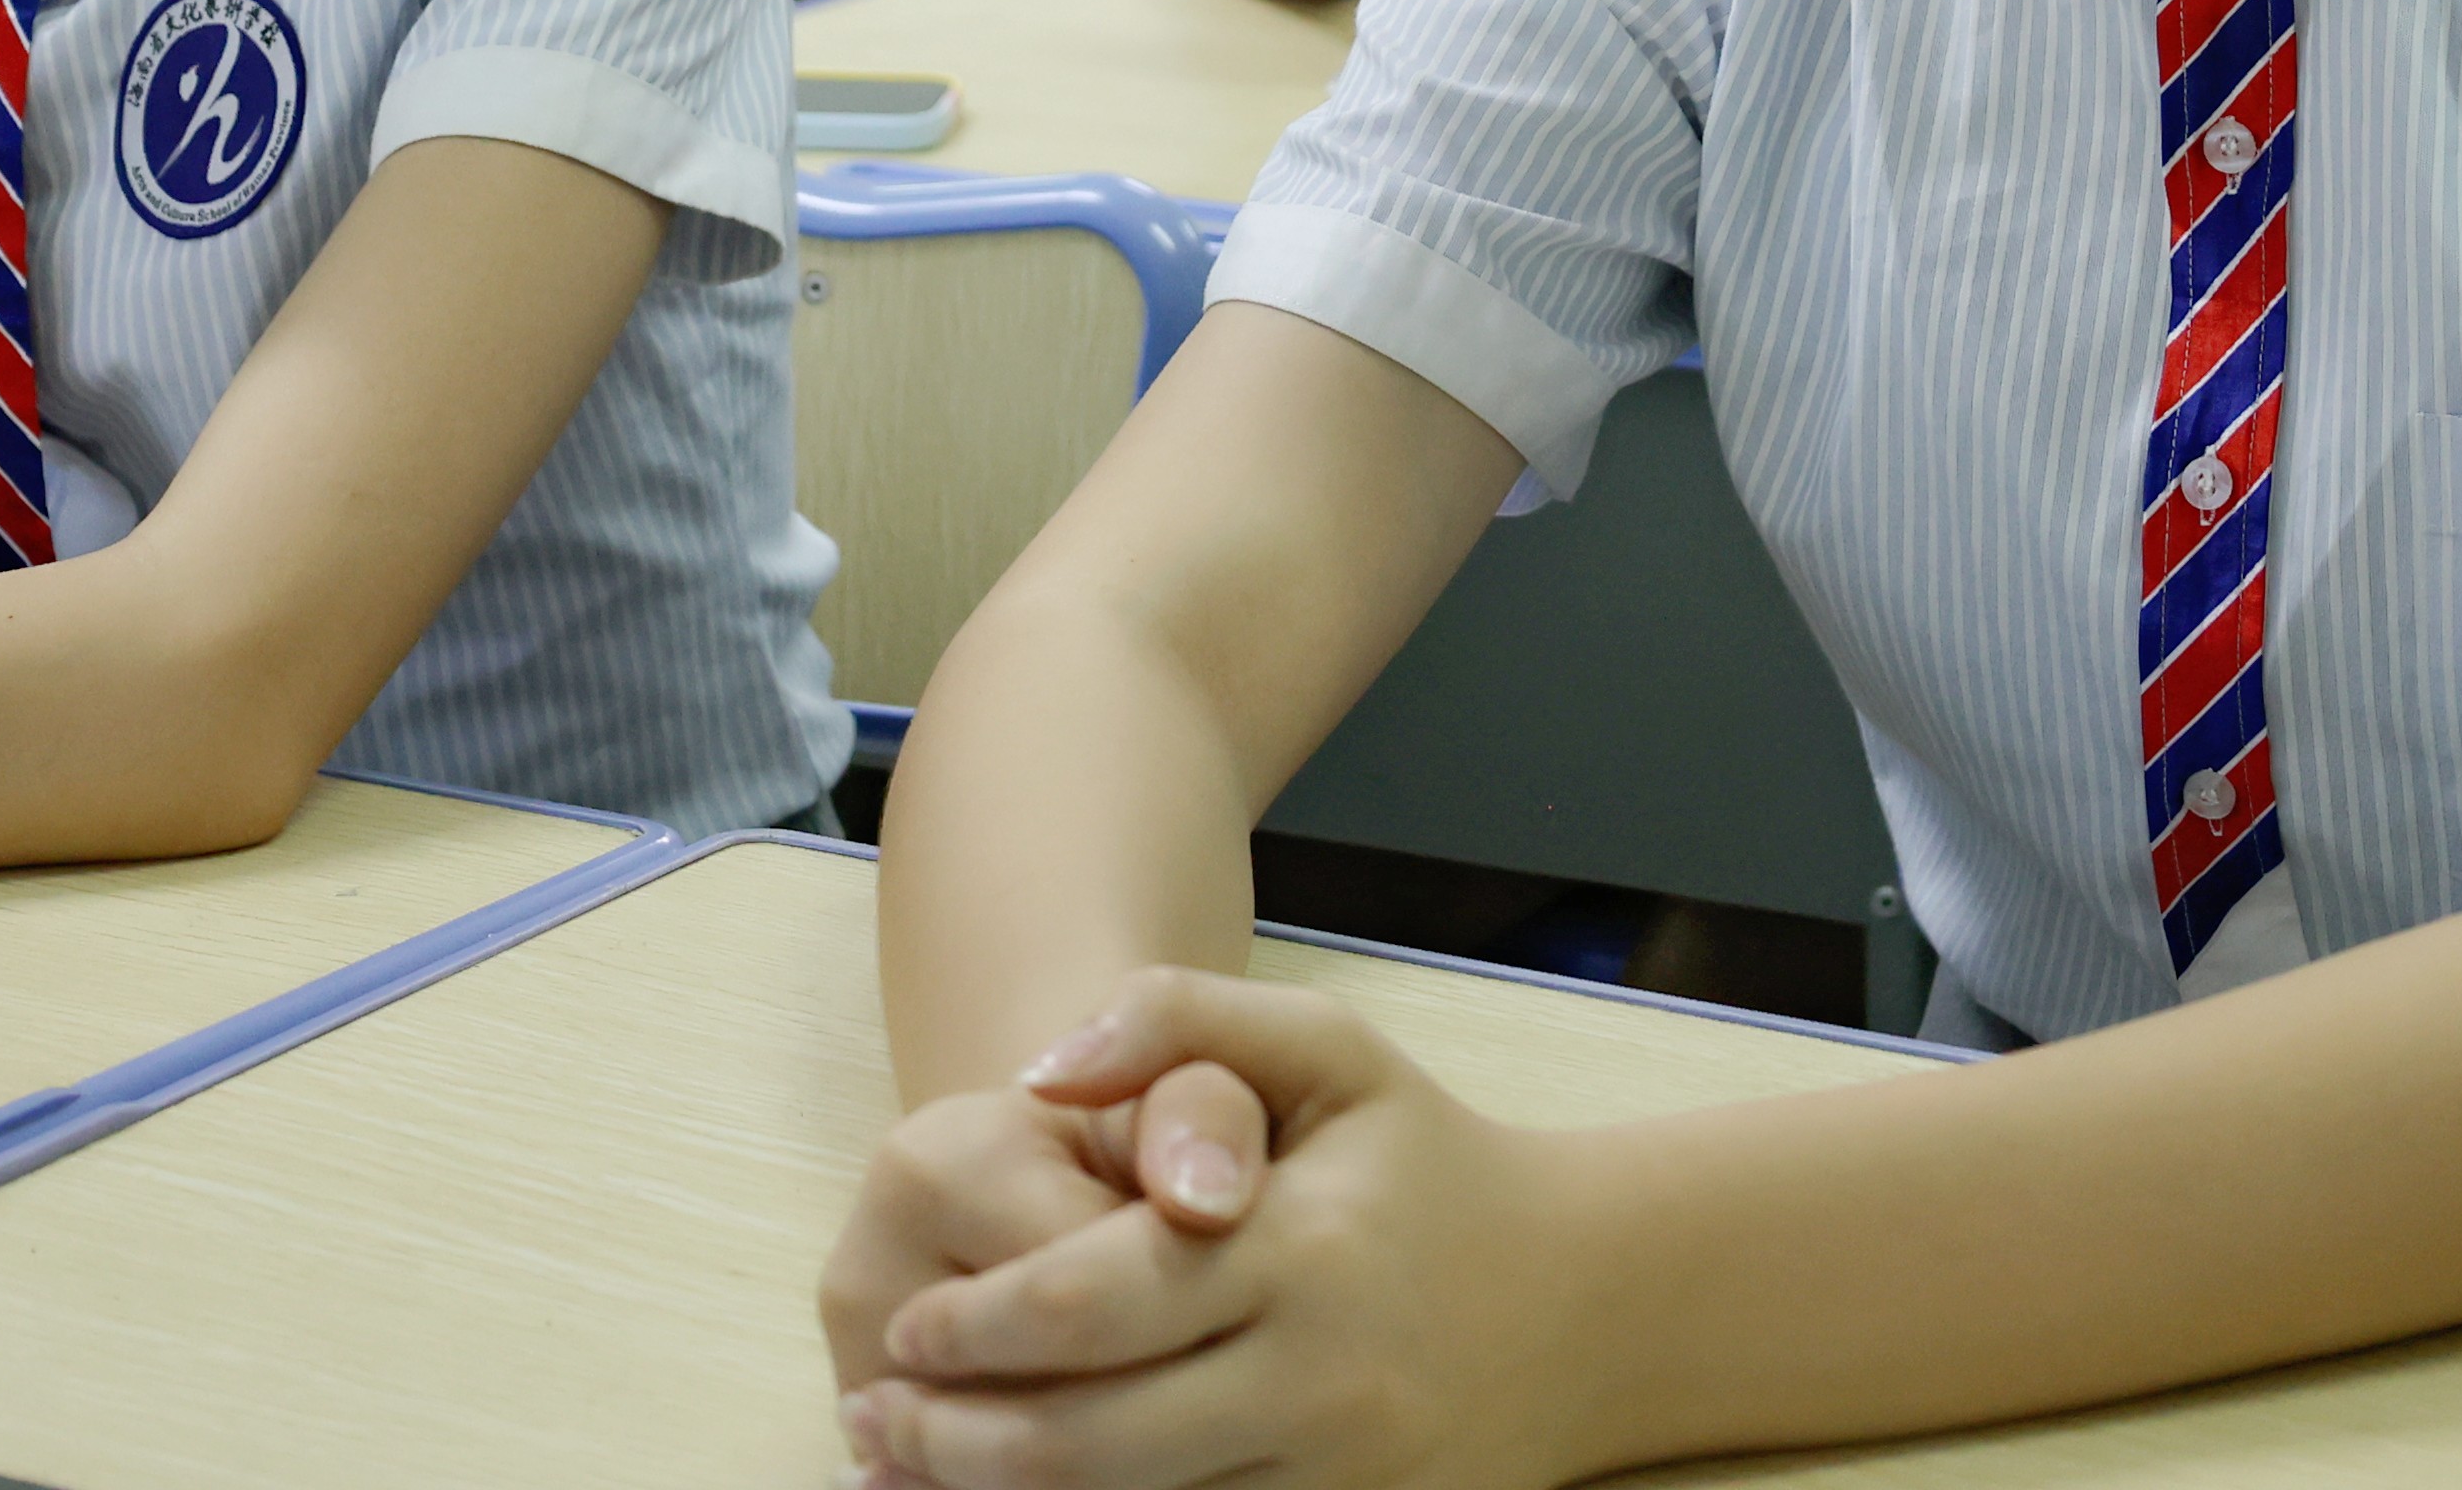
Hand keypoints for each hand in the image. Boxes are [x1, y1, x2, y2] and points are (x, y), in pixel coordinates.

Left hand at [838, 972, 1603, 1489]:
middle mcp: (1317, 1375)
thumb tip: (1036, 1072)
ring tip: (908, 1475)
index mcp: (1299, 1247)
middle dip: (955, 1440)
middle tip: (875, 1416)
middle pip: (1089, 1439)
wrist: (1585, 1302)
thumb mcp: (1331, 1048)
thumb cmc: (1428, 1162)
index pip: (1093, 1301)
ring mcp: (1334, 1474)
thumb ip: (1179, 1017)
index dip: (976, 1325)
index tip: (904, 1326)